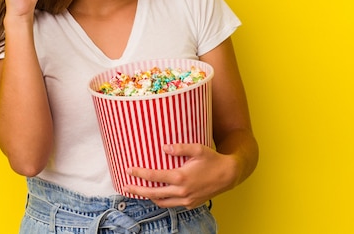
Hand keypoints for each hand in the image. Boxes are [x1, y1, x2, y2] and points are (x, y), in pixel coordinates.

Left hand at [123, 143, 237, 208]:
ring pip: (161, 202)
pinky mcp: (190, 204)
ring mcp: (186, 200)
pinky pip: (171, 205)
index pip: (154, 176)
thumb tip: (164, 148)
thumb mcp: (198, 149)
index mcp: (181, 177)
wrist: (229, 175)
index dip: (139, 173)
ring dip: (148, 197)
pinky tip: (157, 194)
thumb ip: (180, 148)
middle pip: (153, 194)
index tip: (128, 170)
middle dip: (137, 190)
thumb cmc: (213, 160)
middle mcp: (182, 191)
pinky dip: (161, 200)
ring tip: (139, 191)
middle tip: (125, 187)